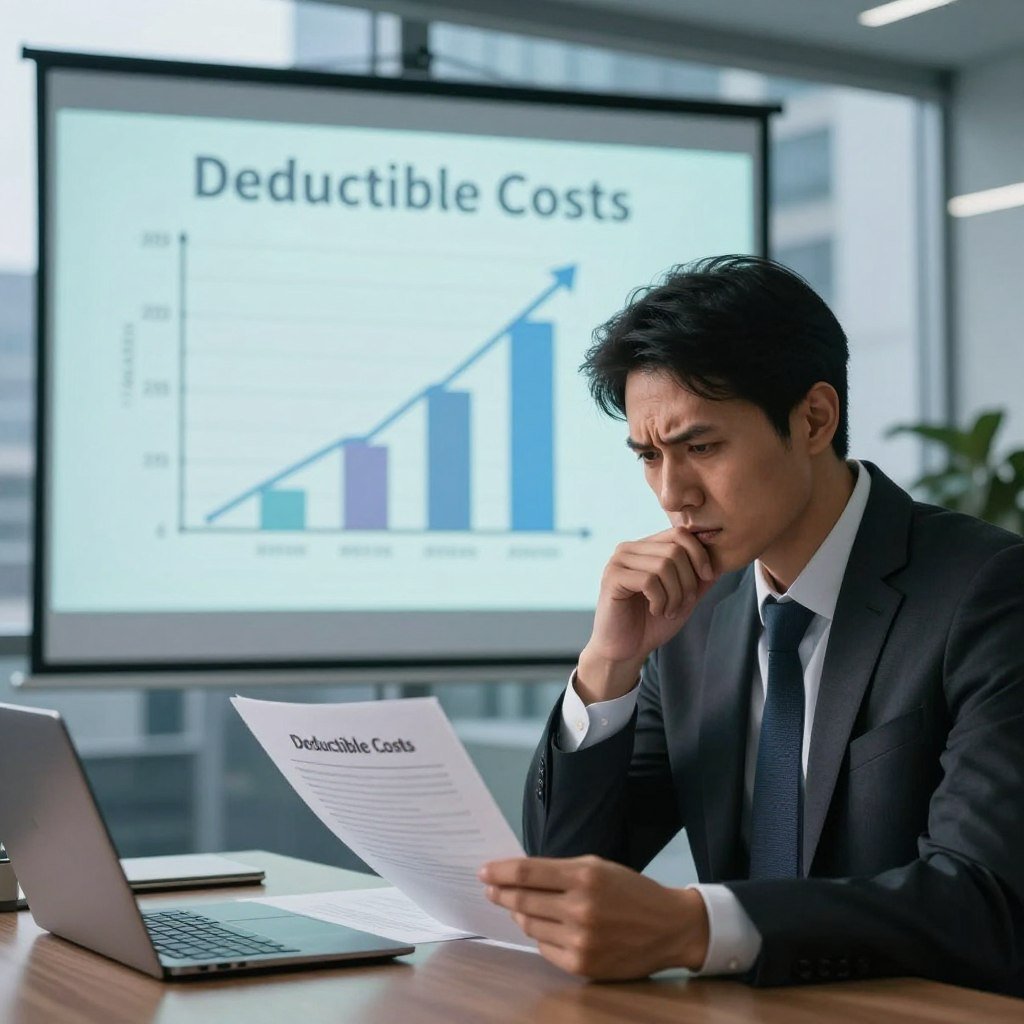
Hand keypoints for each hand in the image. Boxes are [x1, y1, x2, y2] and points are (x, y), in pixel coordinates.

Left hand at [479, 855, 708, 979]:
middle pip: (523, 900)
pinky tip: (544, 926)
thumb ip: (560, 871)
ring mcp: (581, 940)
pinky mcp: (583, 966)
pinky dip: (540, 935)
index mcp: (585, 876)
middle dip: (501, 893)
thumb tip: (518, 877)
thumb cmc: (631, 891)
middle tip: (490, 889)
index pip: (527, 873)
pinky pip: (544, 948)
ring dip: (518, 914)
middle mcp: (581, 908)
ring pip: (530, 925)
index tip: (483, 872)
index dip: (500, 872)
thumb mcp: (598, 867)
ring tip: (517, 907)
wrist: (669, 927)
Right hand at [577, 528, 717, 702]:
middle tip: (683, 605)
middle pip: (675, 550)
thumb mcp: (684, 597)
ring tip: (669, 611)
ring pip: (664, 565)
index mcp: (645, 547)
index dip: (700, 554)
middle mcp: (629, 549)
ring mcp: (618, 561)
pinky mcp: (612, 578)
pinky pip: (649, 580)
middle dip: (688, 581)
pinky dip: (660, 600)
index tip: (708, 578)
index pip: (680, 533)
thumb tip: (722, 557)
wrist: (625, 650)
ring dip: (675, 594)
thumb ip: (700, 578)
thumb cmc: (652, 623)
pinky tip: (655, 611)